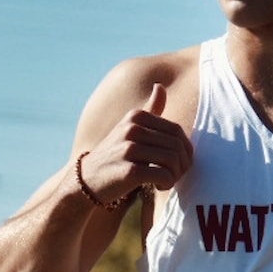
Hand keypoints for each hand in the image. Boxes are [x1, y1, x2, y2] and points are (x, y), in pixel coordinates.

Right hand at [86, 83, 193, 203]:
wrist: (87, 179)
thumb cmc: (115, 154)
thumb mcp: (129, 127)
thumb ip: (149, 109)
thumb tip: (160, 85)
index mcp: (136, 116)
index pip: (176, 131)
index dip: (185, 150)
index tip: (178, 162)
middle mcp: (132, 129)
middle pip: (177, 146)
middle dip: (182, 164)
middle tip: (175, 174)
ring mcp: (129, 149)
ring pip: (173, 160)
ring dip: (175, 175)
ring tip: (166, 180)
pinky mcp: (130, 171)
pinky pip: (164, 175)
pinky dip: (167, 183)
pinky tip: (159, 186)